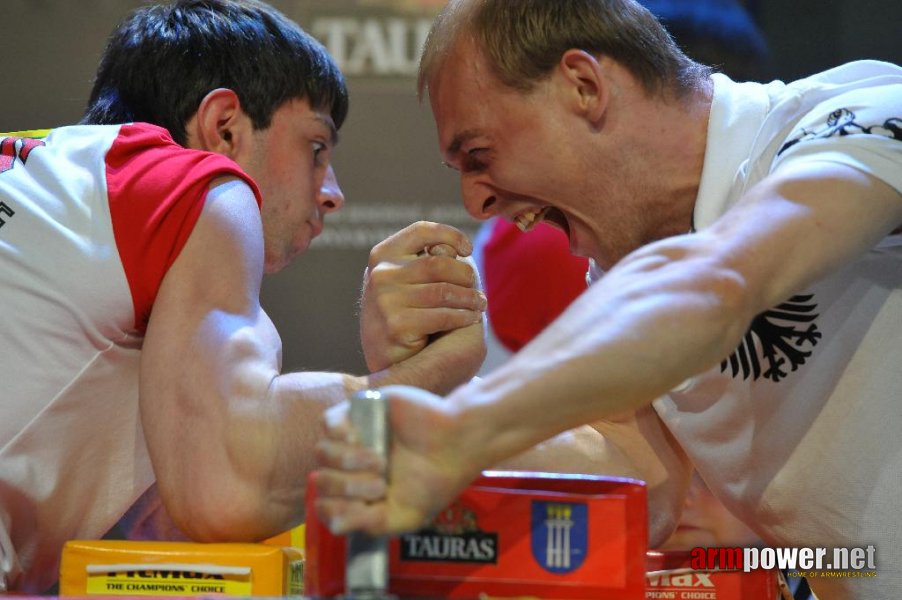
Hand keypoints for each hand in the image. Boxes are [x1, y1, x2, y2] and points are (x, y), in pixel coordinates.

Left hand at [313, 385, 475, 535]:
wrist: (457, 444)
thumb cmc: (434, 482)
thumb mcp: (405, 517)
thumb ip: (370, 525)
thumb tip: (334, 525)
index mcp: (359, 493)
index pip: (324, 504)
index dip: (334, 509)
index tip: (363, 507)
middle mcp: (351, 466)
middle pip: (322, 480)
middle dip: (348, 488)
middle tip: (380, 485)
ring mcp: (353, 438)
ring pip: (322, 452)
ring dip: (348, 462)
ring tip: (380, 462)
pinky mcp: (359, 411)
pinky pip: (328, 422)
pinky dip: (339, 434)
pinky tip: (359, 440)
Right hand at [360, 222, 485, 371]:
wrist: (389, 363)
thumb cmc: (405, 315)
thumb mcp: (407, 282)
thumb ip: (427, 261)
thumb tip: (457, 250)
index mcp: (382, 255)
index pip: (421, 231)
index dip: (450, 235)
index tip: (468, 248)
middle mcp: (380, 275)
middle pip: (438, 263)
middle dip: (465, 275)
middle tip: (478, 288)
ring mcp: (385, 301)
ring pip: (444, 291)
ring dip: (470, 298)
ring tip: (480, 304)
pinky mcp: (397, 326)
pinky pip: (443, 316)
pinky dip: (463, 316)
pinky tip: (471, 318)